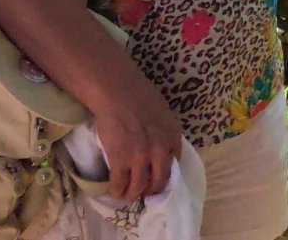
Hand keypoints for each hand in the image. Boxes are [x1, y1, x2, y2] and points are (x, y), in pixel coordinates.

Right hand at [88, 71, 182, 201]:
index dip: (164, 173)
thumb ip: (164, 129)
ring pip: (139, 187)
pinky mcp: (120, 162)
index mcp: (173, 137)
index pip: (173, 165)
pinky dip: (116, 190)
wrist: (117, 92)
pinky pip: (119, 184)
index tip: (156, 175)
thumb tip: (159, 141)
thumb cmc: (139, 94)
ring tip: (127, 195)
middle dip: (151, 189)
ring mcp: (140, 159)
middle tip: (143, 191)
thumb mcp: (163, 112)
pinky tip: (113, 191)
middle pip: (159, 181)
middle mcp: (160, 152)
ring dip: (132, 194)